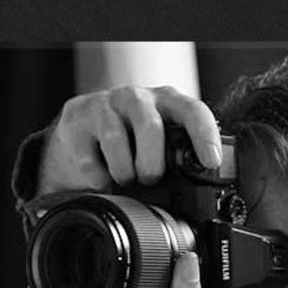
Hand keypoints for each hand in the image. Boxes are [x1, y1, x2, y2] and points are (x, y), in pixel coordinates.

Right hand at [37, 85, 222, 195]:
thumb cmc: (127, 139)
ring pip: (117, 141)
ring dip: (123, 172)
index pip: (192, 110)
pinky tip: (101, 178)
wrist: (79, 133)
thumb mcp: (157, 143)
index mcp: (164, 102)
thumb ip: (176, 156)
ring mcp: (105, 106)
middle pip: (150, 127)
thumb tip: (198, 190)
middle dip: (151, 164)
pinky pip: (89, 159)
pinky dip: (98, 179)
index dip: (204, 135)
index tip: (211, 162)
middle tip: (149, 179)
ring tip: (124, 180)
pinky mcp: (77, 121)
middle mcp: (136, 98)